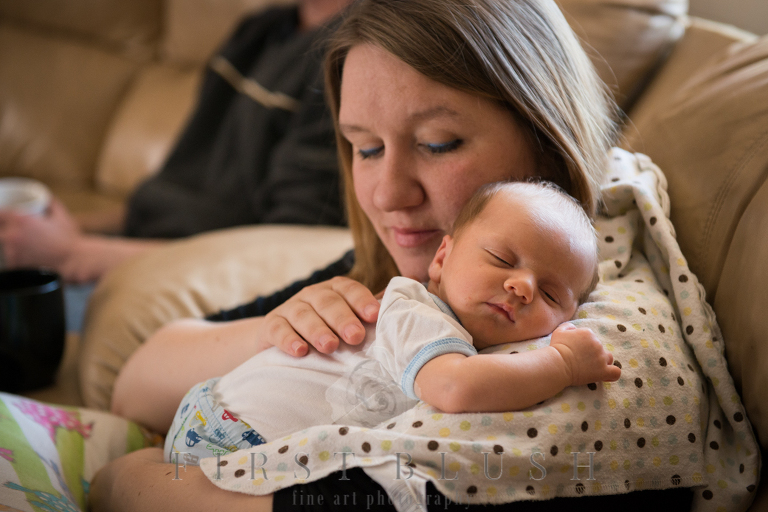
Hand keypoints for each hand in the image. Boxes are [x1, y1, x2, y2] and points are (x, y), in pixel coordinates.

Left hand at [0, 197, 79, 271]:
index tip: (7, 216)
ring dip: (10, 243)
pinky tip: (28, 256)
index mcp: (21, 220)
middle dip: (5, 229)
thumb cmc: (69, 239)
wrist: (74, 261)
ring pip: (3, 245)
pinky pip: (10, 259)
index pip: (0, 214)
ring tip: (25, 245)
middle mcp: (13, 235)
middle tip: (18, 231)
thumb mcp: (62, 216)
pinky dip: (16, 257)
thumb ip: (52, 203)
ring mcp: (12, 252)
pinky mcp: (15, 265)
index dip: (3, 215)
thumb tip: (47, 197)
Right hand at [260, 276, 379, 355]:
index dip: (362, 300)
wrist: (282, 340)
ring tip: (329, 346)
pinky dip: (288, 340)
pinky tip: (299, 351)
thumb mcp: (345, 324)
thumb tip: (400, 317)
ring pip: (304, 315)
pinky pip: (278, 330)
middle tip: (355, 336)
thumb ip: (367, 320)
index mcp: (335, 290)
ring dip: (317, 330)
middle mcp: (312, 295)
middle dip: (343, 318)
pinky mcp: (271, 325)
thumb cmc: (326, 331)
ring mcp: (290, 308)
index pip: (350, 289)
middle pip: (328, 302)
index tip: (374, 315)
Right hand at [549, 323, 620, 385]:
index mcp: (588, 334)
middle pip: (599, 348)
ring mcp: (601, 358)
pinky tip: (605, 376)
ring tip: (592, 368)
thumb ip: (568, 326)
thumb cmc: (556, 348)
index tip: (577, 352)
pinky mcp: (603, 371)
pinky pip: (615, 372)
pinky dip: (612, 373)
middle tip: (581, 361)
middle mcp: (597, 344)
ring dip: (602, 361)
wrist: (557, 364)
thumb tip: (574, 329)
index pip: (591, 338)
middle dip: (592, 354)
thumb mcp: (559, 331)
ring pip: (608, 358)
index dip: (584, 345)